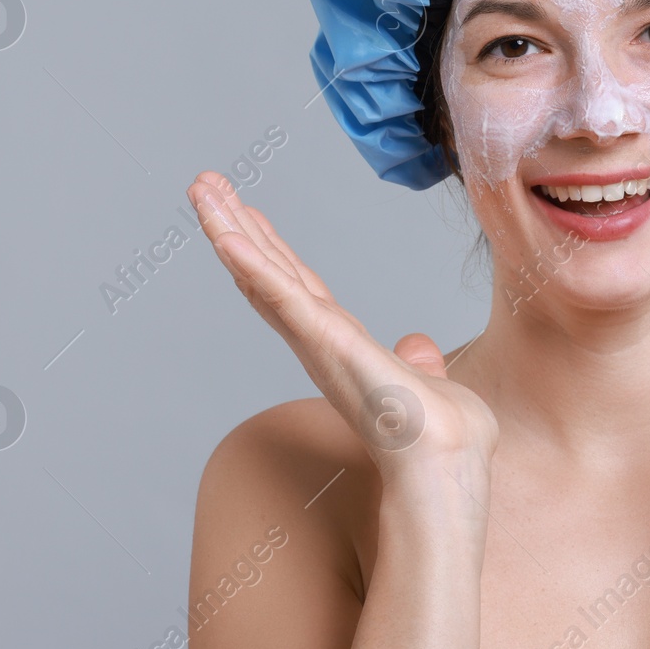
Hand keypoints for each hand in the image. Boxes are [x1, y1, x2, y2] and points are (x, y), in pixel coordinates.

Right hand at [185, 172, 498, 481]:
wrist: (447, 464)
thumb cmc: (443, 440)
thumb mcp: (429, 384)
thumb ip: (416, 362)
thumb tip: (419, 345)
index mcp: (343, 347)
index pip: (298, 287)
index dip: (270, 251)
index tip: (247, 213)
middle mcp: (320, 342)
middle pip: (268, 272)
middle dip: (235, 227)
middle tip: (205, 184)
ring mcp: (317, 341)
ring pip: (262, 275)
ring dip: (229, 230)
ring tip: (202, 187)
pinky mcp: (324, 342)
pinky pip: (280, 295)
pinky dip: (250, 263)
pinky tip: (225, 232)